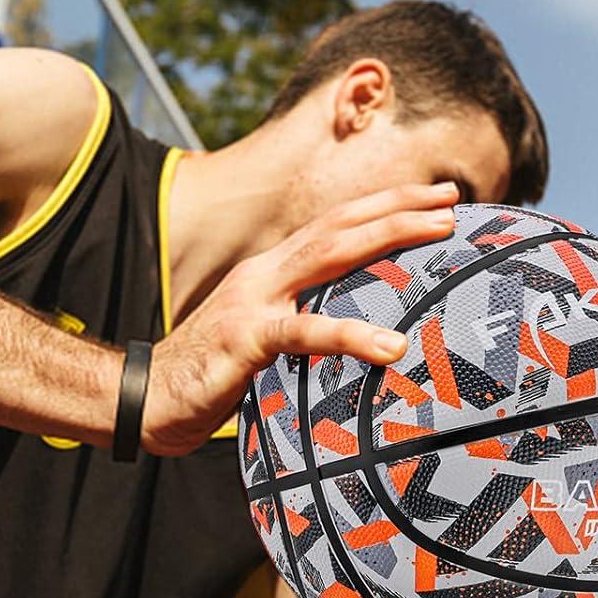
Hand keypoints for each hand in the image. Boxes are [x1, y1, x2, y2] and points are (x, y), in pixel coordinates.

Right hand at [142, 183, 457, 455]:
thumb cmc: (209, 379)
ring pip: (329, 254)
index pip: (334, 226)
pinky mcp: (244, 339)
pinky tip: (393, 349)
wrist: (144, 400)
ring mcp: (253, 301)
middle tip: (453, 198)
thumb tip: (354, 340)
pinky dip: (351, 336)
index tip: (436, 198)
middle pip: (339, 225)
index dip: (383, 206)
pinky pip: (304, 334)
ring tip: (439, 232)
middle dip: (398, 205)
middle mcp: (265, 274)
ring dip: (388, 235)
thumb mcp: (264, 344)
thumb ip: (302, 329)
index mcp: (271, 273)